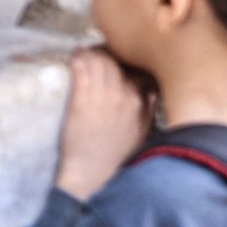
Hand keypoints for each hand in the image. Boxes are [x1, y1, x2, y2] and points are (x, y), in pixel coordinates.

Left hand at [56, 48, 154, 200]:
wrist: (93, 173)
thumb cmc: (115, 155)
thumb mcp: (141, 132)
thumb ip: (147, 109)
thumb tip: (151, 90)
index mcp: (138, 101)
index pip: (132, 68)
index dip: (122, 59)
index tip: (113, 58)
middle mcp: (122, 96)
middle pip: (114, 60)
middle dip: (104, 52)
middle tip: (94, 52)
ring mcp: (101, 98)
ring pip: (98, 61)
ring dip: (89, 53)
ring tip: (82, 53)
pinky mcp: (81, 102)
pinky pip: (81, 70)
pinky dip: (78, 60)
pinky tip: (74, 58)